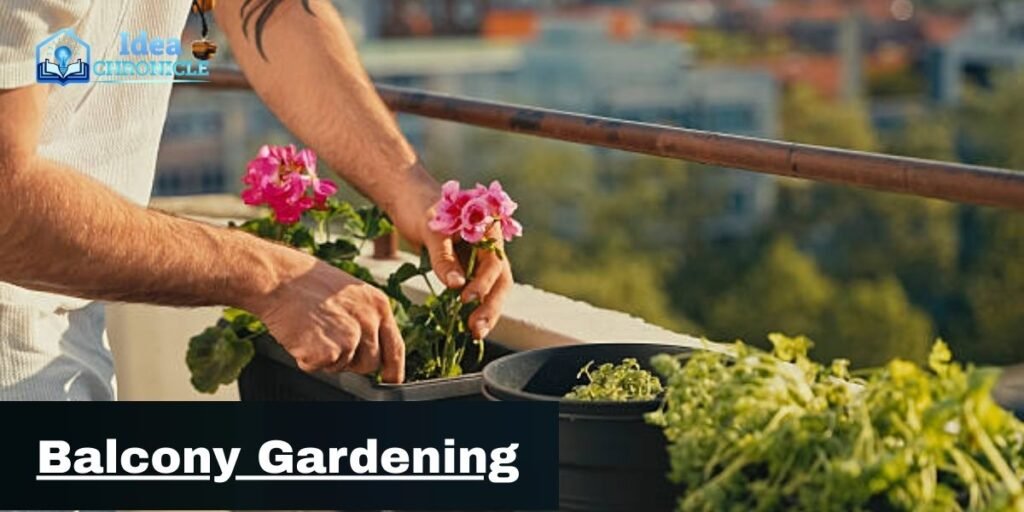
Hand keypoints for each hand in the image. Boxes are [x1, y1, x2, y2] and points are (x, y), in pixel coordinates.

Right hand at [247, 251, 404, 382]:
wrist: (278, 279)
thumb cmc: (306, 282)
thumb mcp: (350, 293)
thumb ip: (364, 317)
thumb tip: (370, 344)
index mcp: (378, 304)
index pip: (395, 346)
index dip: (394, 368)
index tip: (392, 380)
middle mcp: (369, 321)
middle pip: (370, 363)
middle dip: (352, 362)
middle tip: (329, 342)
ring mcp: (350, 337)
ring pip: (344, 367)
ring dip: (329, 359)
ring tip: (313, 332)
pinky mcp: (330, 351)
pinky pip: (320, 367)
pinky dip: (308, 359)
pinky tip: (302, 336)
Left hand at [387, 173, 513, 340]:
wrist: (409, 199)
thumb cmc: (420, 207)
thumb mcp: (431, 230)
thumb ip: (444, 257)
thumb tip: (456, 286)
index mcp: (489, 229)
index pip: (494, 262)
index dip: (482, 283)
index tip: (465, 298)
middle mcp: (491, 245)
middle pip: (501, 280)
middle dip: (491, 306)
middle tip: (476, 329)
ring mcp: (481, 258)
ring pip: (493, 289)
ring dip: (486, 312)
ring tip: (474, 333)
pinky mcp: (469, 268)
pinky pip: (477, 290)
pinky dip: (474, 307)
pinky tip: (467, 325)